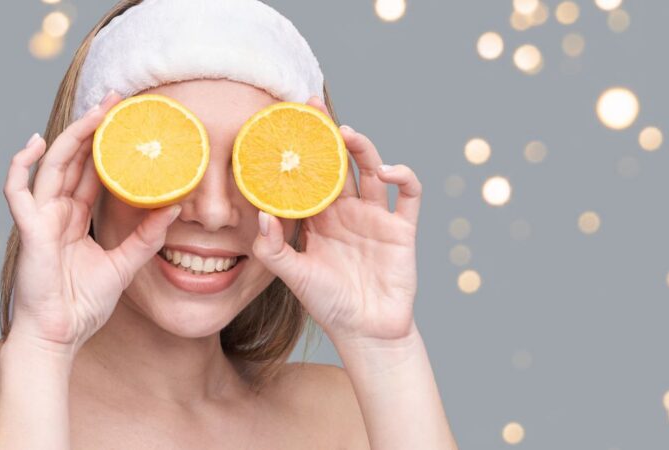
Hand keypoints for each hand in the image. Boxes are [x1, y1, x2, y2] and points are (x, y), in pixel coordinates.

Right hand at [3, 91, 181, 355]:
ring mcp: (40, 218)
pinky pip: (16, 191)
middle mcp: (57, 211)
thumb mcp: (123, 266)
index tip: (126, 119)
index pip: (92, 170)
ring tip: (95, 111)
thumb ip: (146, 237)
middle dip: (92, 127)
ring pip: (53, 165)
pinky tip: (35, 143)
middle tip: (116, 99)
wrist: (60, 336)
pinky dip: (20, 165)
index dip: (106, 143)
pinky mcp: (29, 230)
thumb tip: (176, 207)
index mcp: (75, 217)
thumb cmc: (83, 305)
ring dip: (72, 135)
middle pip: (73, 158)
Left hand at [251, 95, 421, 344]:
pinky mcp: (402, 228)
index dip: (298, 150)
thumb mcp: (294, 276)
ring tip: (347, 132)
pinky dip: (402, 175)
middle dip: (327, 133)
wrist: (366, 332)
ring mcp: (376, 217)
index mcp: (320, 218)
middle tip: (312, 106)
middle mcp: (347, 211)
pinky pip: (408, 194)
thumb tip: (260, 214)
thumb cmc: (329, 304)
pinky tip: (387, 170)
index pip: (308, 175)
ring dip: (362, 147)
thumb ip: (274, 248)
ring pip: (371, 170)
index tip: (282, 124)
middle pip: (338, 162)